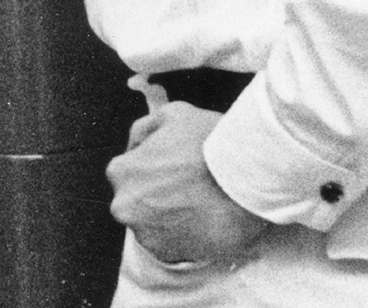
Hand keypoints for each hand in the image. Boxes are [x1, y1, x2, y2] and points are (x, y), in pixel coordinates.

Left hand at [107, 102, 269, 265]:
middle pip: (139, 197)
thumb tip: (139, 141)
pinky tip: (205, 217)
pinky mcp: (169, 254)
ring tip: (203, 199)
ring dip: (171, 213)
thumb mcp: (175, 113)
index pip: (130, 167)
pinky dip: (185, 233)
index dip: (155, 161)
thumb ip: (147, 126)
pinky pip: (172, 243)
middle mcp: (124, 206)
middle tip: (191, 180)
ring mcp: (145, 234)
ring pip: (154, 222)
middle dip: (159, 191)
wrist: (246, 181)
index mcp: (122, 171)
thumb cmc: (210, 142)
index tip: (177, 161)